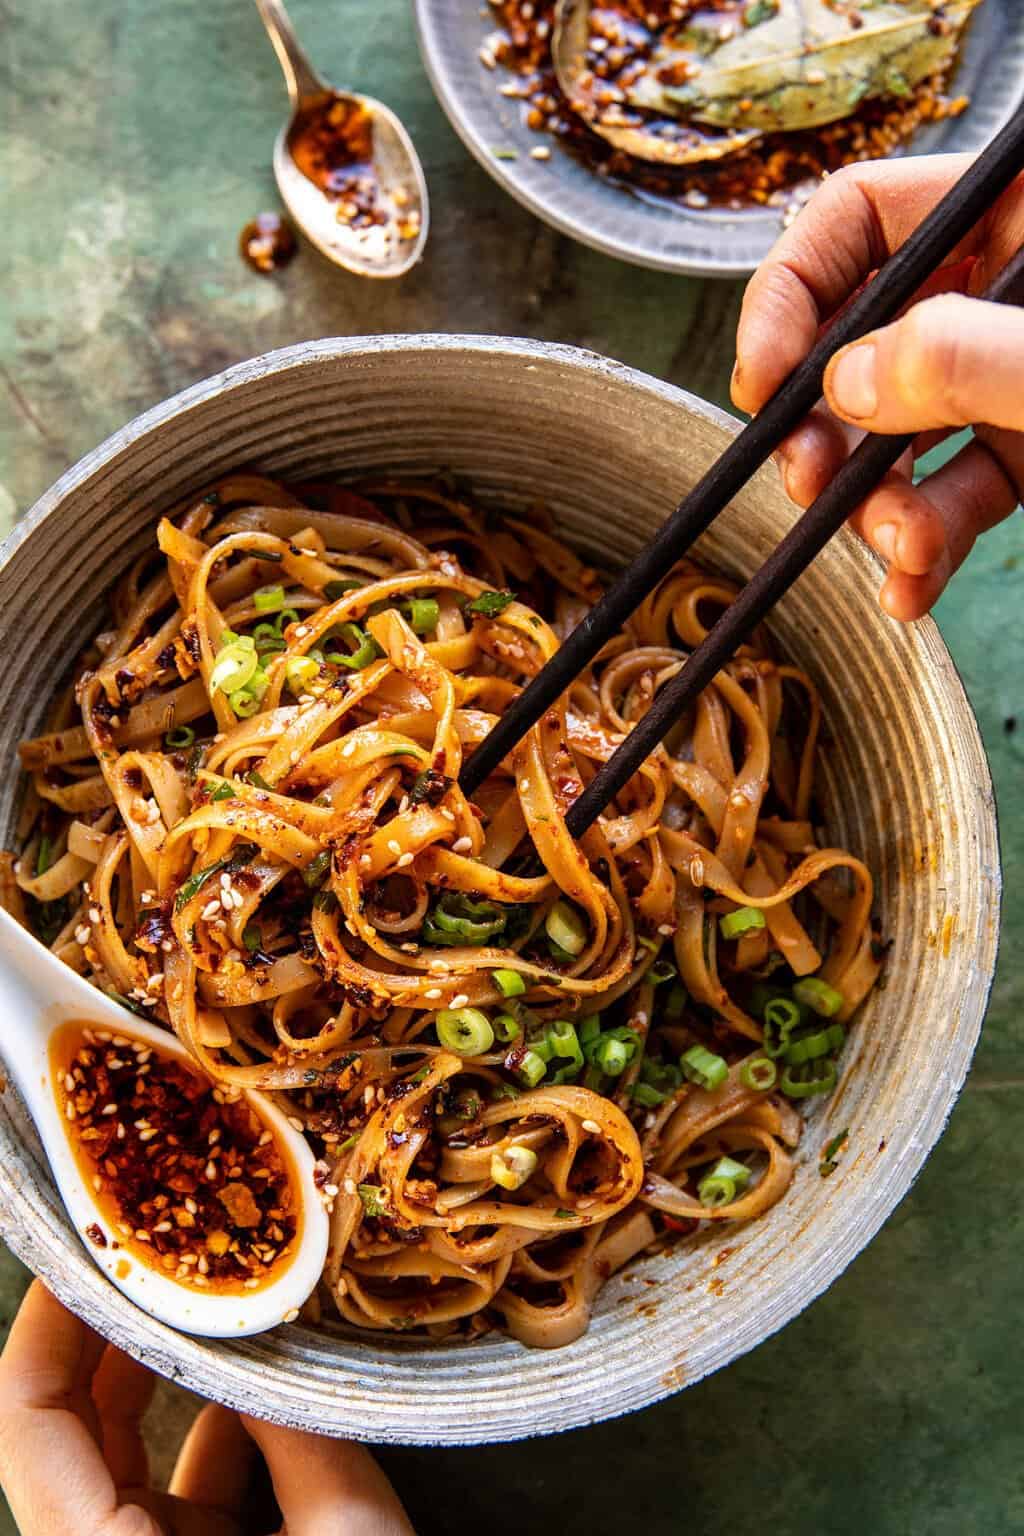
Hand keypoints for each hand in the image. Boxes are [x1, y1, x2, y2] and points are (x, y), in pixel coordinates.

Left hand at [0, 1281, 413, 1534]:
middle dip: (117, 1328)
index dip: (49, 1322)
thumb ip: (301, 1434)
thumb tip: (278, 1325)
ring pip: (133, 1454)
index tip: (95, 1244)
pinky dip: (228, 1427)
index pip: (29, 1420)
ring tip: (232, 1294)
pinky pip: (188, 1488)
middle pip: (71, 1427)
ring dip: (179, 1373)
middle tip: (167, 1241)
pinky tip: (272, 1378)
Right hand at [731, 154, 1023, 619]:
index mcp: (1010, 211)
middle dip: (823, 427)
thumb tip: (845, 388)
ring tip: (894, 551)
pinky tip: (908, 591)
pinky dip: (923, 546)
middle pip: (858, 339)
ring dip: (875, 506)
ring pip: (897, 433)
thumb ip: (962, 357)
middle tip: (806, 479)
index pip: (856, 219)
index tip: (762, 381)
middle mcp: (993, 288)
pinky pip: (953, 492)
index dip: (790, 295)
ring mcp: (1002, 374)